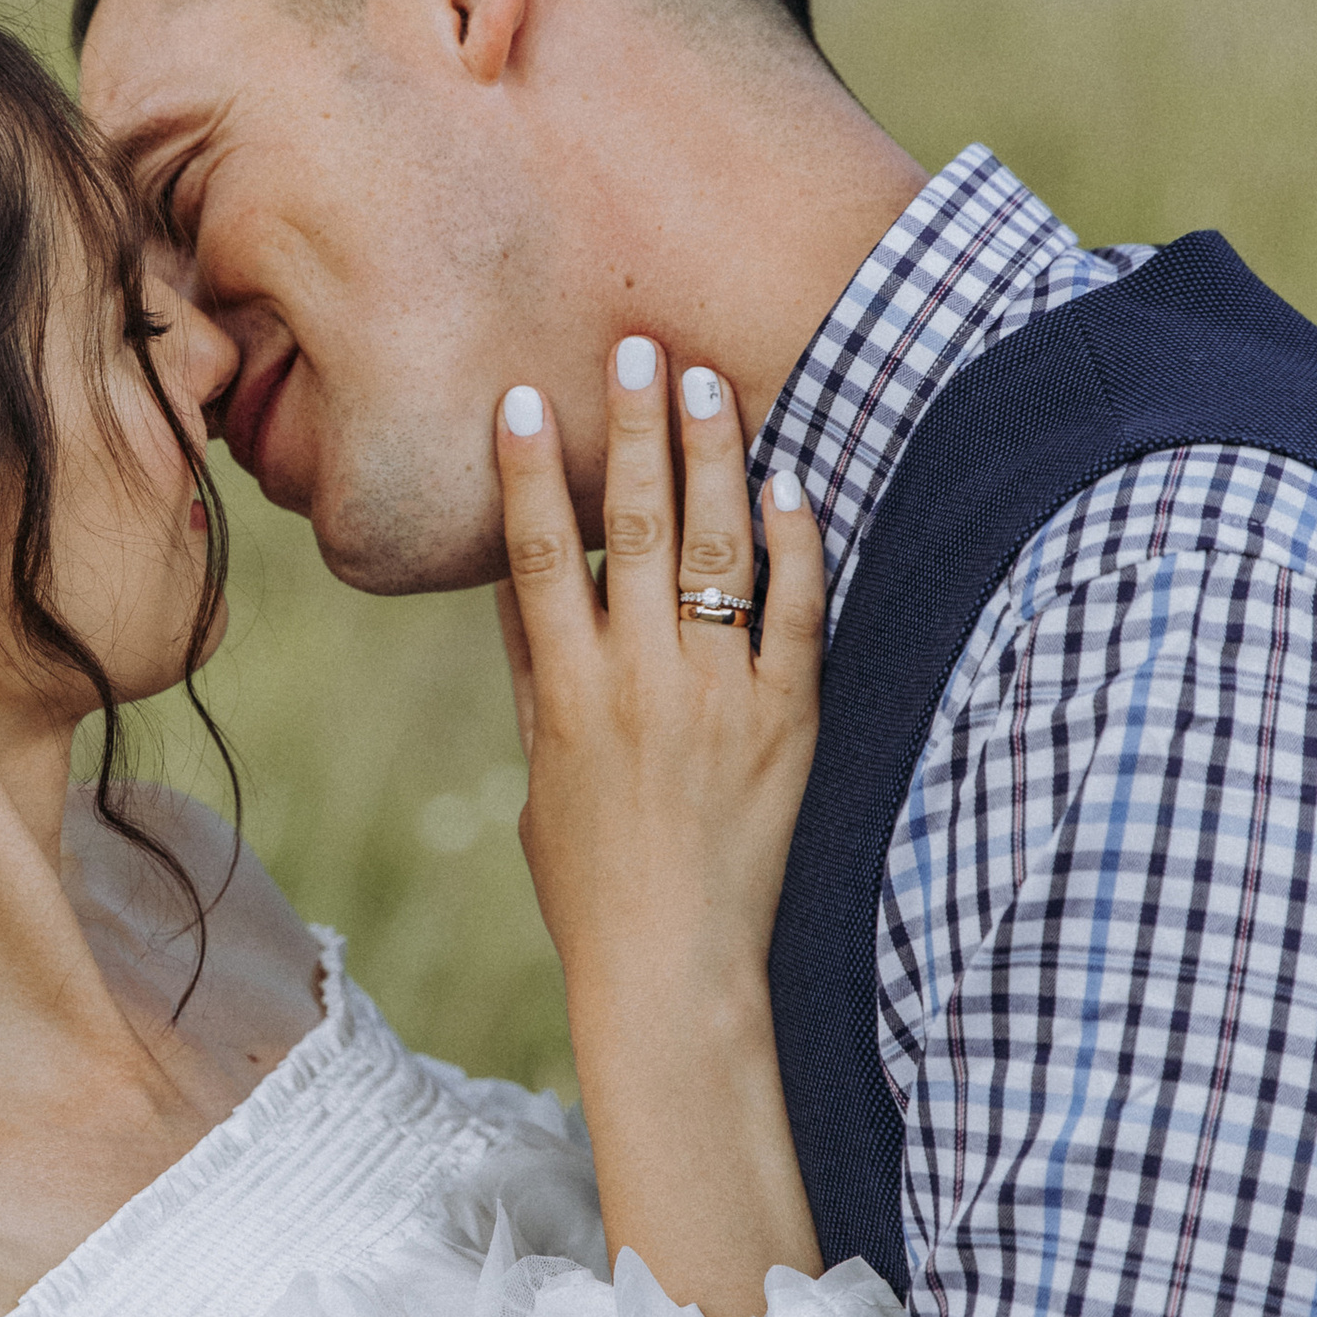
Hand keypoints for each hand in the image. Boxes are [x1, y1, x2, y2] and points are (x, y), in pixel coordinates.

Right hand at [493, 338, 826, 1316]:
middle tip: (635, 348)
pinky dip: (793, 545)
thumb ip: (534, 676)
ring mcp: (717, 699)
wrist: (673, 967)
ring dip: (710, 459)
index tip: (520, 399)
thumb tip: (523, 585)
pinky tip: (789, 485)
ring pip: (712, 552)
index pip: (535, 559)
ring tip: (707, 383)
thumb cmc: (590, 881)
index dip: (526, 475)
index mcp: (565, 695)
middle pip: (631, 529)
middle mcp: (638, 684)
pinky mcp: (786, 722)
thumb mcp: (540, 774)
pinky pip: (795, 614)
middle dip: (633, 431)